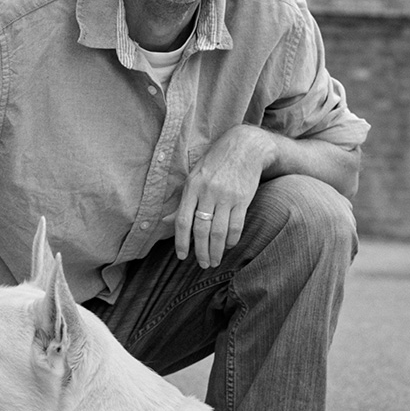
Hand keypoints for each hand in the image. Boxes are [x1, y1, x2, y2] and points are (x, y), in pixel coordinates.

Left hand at [175, 125, 276, 268]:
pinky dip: (232, 240)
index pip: (182, 221)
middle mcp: (207, 192)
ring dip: (217, 251)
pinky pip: (236, 225)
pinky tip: (230, 245)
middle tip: (203, 264)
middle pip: (201, 230)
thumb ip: (181, 201)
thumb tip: (164, 221)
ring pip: (219, 232)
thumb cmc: (216, 162)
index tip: (182, 256)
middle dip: (201, 251)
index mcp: (192, 187)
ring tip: (216, 261)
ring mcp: (226, 196)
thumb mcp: (194, 177)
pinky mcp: (243, 199)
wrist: (246, 146)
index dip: (181, 242)